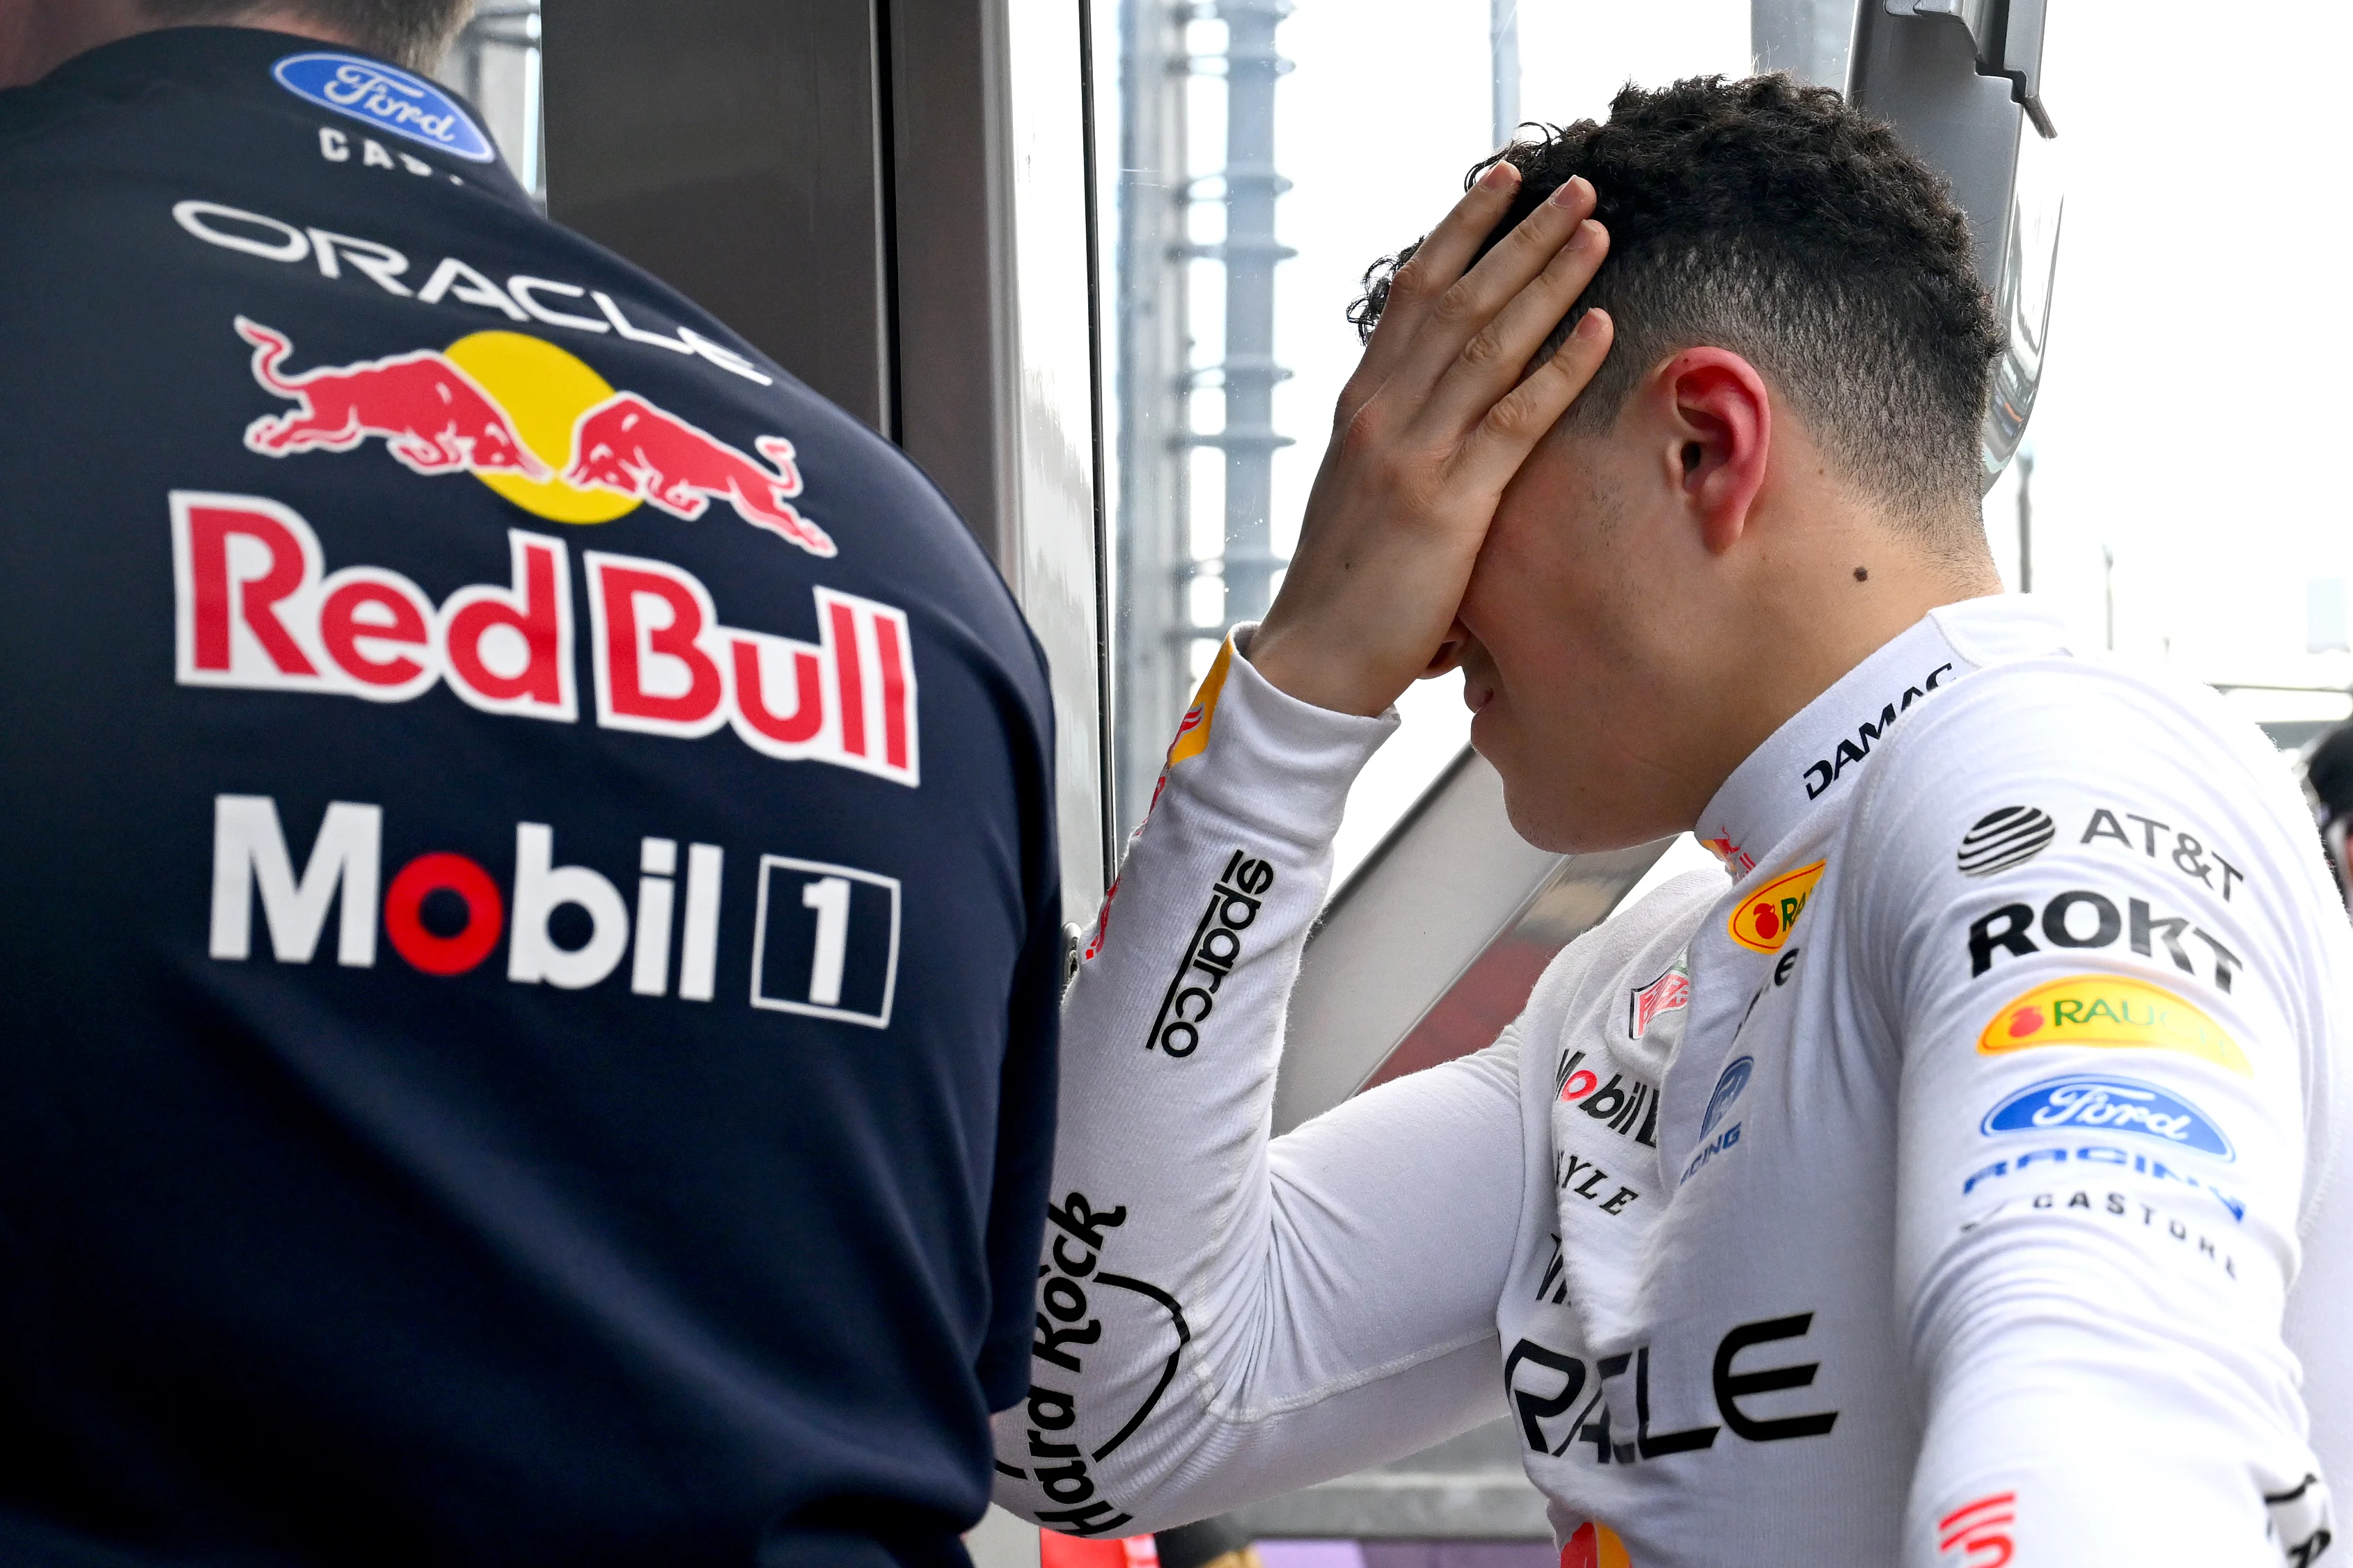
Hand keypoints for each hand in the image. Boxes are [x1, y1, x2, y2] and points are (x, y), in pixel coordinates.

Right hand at [1247, 165, 1613, 716]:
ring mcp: (1412, 454)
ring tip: (1597, 228)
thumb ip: (1405, 447)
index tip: (1503, 181)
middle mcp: (1382, 413)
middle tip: (1577, 183)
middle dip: (1519, 234)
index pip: (1413, 294)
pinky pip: (1515, 419)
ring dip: (1547, 278)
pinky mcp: (1447, 505)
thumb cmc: (1346, 589)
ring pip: (1488, 342)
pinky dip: (1560, 366)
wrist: (1313, 660)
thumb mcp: (1366, 494)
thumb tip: (1452, 425)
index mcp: (1361, 406)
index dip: (1461, 231)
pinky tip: (1600, 324)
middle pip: (1457, 298)